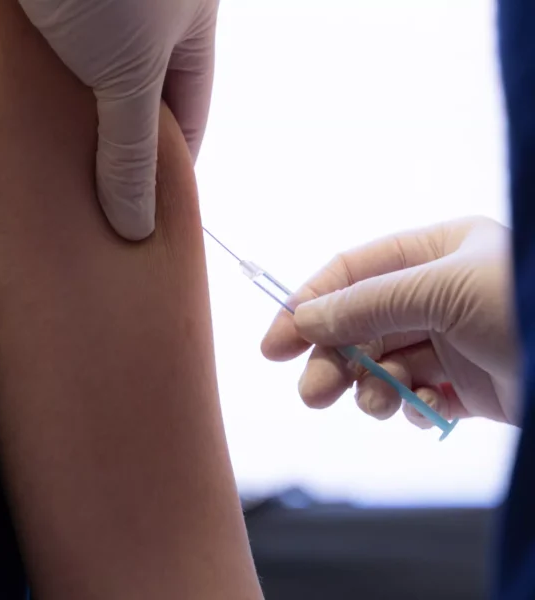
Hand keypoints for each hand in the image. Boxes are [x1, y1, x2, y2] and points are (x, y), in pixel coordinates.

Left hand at [19, 0, 218, 239]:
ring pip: (87, 86)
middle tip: (104, 205)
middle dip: (120, 152)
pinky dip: (36, 97)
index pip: (186, 117)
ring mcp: (97, 11)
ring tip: (60, 178)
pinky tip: (23, 128)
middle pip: (136, 105)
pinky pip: (45, 64)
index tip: (150, 211)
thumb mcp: (128, 71)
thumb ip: (131, 151)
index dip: (171, 168)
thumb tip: (137, 224)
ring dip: (72, 128)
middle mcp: (146, 19)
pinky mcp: (47, 10)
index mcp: (188, 29)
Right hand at [262, 217, 518, 428]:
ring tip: (378, 405)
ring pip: (381, 365)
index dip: (307, 305)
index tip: (274, 344)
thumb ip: (366, 304)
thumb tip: (304, 318)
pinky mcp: (464, 386)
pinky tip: (427, 411)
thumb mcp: (440, 291)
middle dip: (333, 359)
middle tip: (312, 394)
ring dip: (370, 388)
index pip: (350, 274)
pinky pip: (415, 396)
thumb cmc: (524, 306)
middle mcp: (436, 294)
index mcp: (431, 254)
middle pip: (359, 325)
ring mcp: (449, 340)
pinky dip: (410, 408)